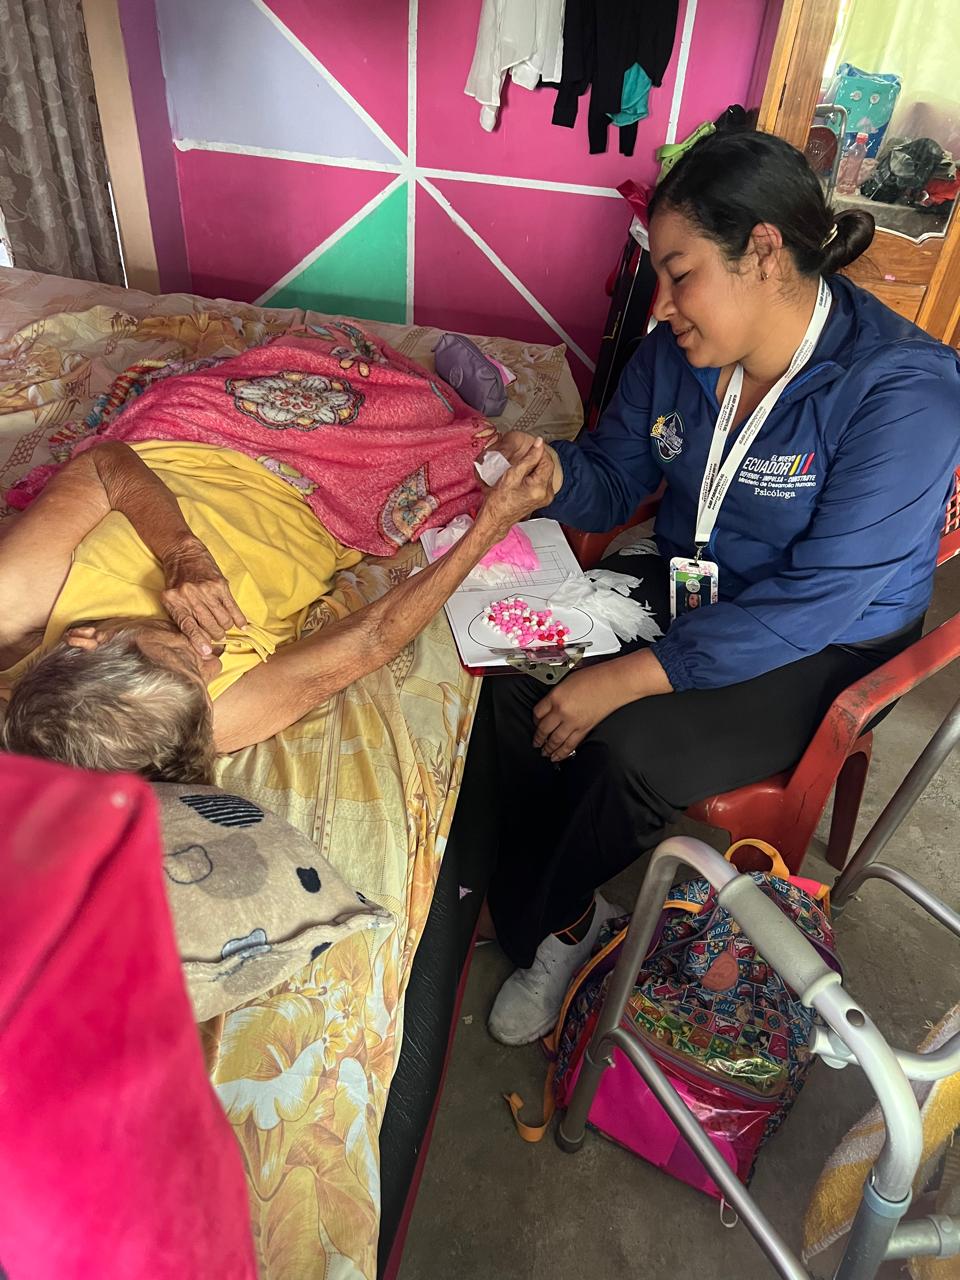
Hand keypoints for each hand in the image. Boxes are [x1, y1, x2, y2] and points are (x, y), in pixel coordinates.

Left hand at [160, 538, 246, 654]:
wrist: (183, 552)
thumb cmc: (176, 579)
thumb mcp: (172, 598)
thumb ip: (181, 617)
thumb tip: (198, 641)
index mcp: (175, 602)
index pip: (189, 627)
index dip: (199, 641)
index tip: (206, 652)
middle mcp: (190, 596)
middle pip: (209, 626)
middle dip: (216, 635)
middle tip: (217, 635)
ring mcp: (206, 590)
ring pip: (223, 619)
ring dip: (226, 626)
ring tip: (224, 626)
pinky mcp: (220, 584)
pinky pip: (232, 607)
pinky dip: (239, 618)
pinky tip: (242, 625)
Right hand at [483, 431, 562, 495]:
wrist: (496, 519)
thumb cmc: (499, 501)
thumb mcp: (512, 474)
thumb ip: (528, 458)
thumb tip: (538, 444)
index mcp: (540, 488)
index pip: (548, 461)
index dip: (539, 451)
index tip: (531, 447)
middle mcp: (546, 494)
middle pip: (547, 467)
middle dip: (537, 460)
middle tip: (522, 459)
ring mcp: (545, 498)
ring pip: (545, 473)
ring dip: (535, 467)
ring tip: (521, 469)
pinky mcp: (541, 499)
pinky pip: (542, 481)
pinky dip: (534, 476)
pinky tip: (523, 477)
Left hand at [532, 664, 630, 761]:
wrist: (614, 683)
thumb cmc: (595, 677)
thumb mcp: (567, 681)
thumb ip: (556, 695)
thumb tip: (549, 706)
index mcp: (555, 697)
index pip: (537, 712)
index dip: (534, 719)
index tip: (535, 722)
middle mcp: (562, 711)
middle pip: (543, 729)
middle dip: (538, 738)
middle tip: (535, 742)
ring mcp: (573, 722)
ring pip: (555, 740)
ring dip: (548, 748)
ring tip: (544, 752)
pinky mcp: (585, 729)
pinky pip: (570, 745)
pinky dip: (562, 752)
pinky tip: (558, 756)